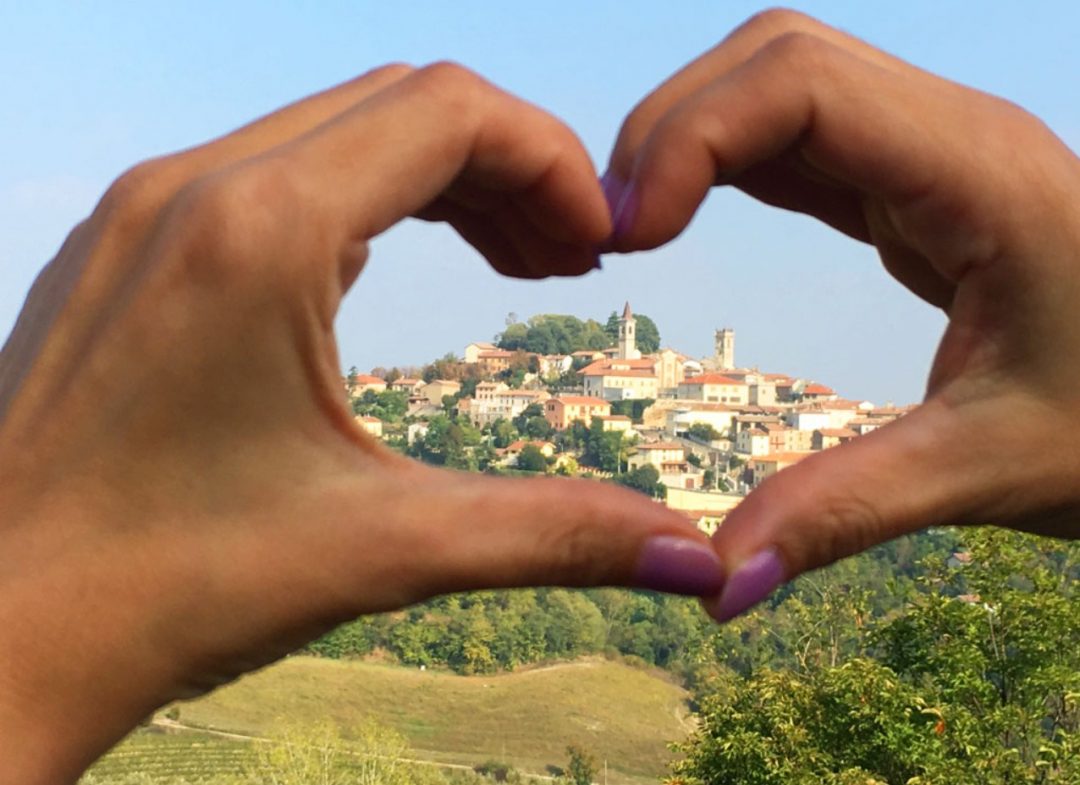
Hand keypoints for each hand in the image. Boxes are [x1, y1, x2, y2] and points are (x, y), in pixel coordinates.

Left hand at [0, 64, 722, 783]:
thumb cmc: (157, 590)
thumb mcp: (382, 549)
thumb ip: (555, 534)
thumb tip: (696, 562)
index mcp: (258, 233)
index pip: (450, 111)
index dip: (553, 165)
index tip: (596, 252)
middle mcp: (190, 190)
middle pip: (400, 103)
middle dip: (507, 167)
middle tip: (564, 265)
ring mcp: (144, 211)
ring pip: (331, 129)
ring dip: (434, 177)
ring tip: (503, 263)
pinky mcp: (122, 249)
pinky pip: (266, 171)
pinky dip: (356, 197)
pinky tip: (385, 273)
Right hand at [601, 9, 1079, 619]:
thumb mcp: (990, 471)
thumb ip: (844, 513)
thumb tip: (715, 583)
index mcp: (979, 173)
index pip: (800, 84)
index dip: (689, 138)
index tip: (631, 237)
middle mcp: (952, 135)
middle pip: (775, 59)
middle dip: (671, 128)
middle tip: (612, 236)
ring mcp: (931, 151)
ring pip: (780, 83)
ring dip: (691, 138)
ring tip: (634, 229)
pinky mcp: (914, 185)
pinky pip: (798, 139)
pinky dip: (724, 163)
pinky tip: (682, 218)